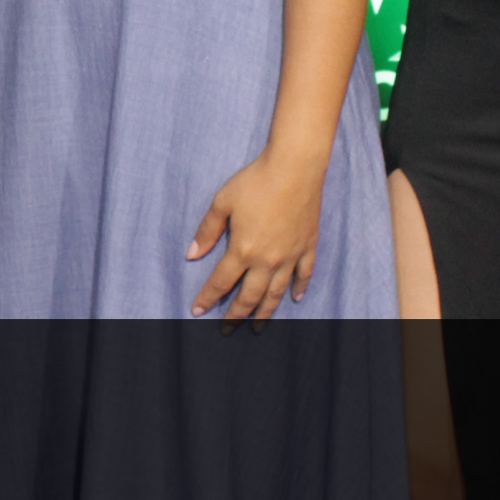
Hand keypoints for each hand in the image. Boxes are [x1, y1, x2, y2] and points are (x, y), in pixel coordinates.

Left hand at [186, 147, 326, 324]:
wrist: (294, 168)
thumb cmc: (255, 181)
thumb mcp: (222, 202)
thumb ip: (207, 231)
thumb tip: (192, 254)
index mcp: (243, 249)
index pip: (221, 282)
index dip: (208, 298)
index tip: (198, 311)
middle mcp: (267, 260)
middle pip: (249, 296)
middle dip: (236, 316)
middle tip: (227, 330)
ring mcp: (290, 256)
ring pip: (276, 292)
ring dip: (266, 312)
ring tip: (258, 327)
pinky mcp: (307, 246)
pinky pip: (304, 274)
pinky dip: (299, 288)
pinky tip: (295, 299)